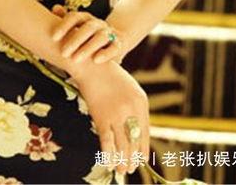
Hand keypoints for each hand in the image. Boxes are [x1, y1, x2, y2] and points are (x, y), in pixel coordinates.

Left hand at [51, 3, 125, 65]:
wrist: (113, 40)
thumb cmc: (87, 36)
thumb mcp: (76, 28)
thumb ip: (64, 20)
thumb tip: (55, 8)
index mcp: (85, 18)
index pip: (75, 17)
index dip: (64, 26)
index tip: (53, 37)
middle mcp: (97, 23)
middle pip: (87, 27)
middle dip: (74, 40)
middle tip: (63, 53)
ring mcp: (109, 33)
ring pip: (100, 37)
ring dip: (87, 48)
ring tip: (75, 59)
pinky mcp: (118, 44)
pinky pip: (114, 47)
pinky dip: (106, 54)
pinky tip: (96, 60)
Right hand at [75, 60, 149, 177]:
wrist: (90, 65)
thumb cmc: (109, 76)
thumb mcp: (129, 87)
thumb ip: (136, 107)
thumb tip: (138, 131)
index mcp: (141, 101)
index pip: (145, 132)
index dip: (143, 148)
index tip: (142, 160)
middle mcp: (131, 109)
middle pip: (135, 141)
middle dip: (133, 158)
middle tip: (131, 168)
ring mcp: (116, 114)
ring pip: (123, 145)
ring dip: (123, 160)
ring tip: (122, 170)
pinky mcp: (101, 117)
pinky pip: (107, 141)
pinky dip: (109, 154)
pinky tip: (109, 162)